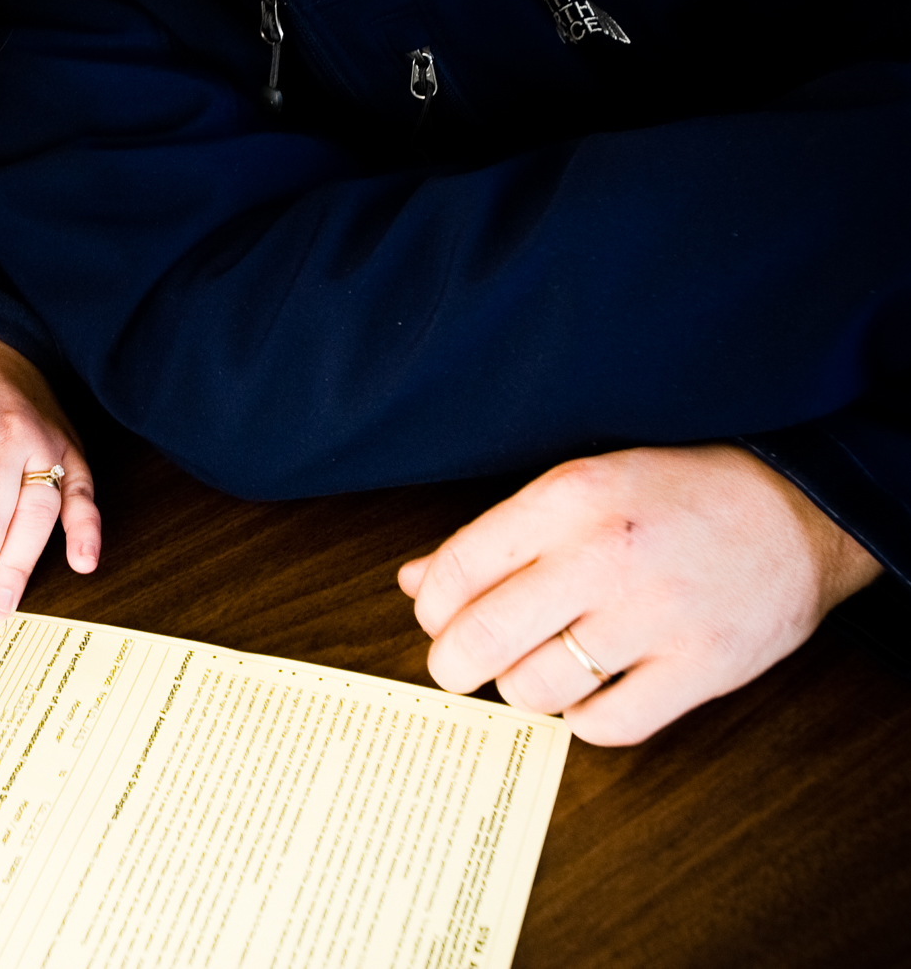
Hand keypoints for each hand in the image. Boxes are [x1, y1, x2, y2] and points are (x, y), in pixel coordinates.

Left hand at [399, 444, 880, 744]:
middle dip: (454, 663)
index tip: (437, 620)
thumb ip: (494, 539)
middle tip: (461, 665)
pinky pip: (606, 725)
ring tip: (534, 670)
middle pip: (483, 637)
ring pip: (535, 688)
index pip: (457, 571)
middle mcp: (606, 557)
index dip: (431, 609)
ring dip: (521, 689)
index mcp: (569, 500)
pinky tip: (588, 695)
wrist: (797, 512)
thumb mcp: (579, 489)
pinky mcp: (702, 668)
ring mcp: (656, 617)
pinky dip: (583, 720)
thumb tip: (416, 582)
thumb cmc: (675, 497)